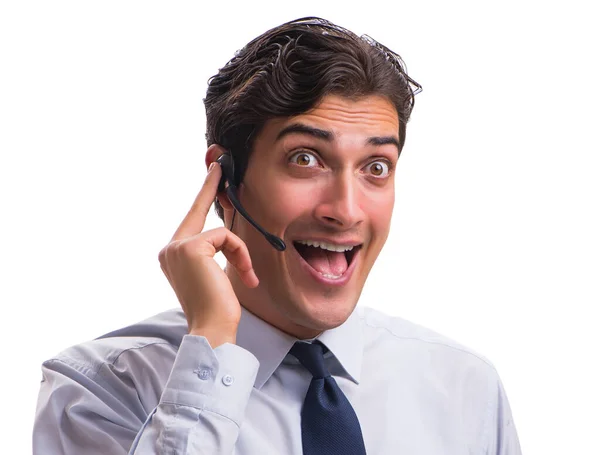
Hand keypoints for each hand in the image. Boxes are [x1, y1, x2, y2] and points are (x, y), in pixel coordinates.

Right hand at [158, 162, 258, 347]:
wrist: (213, 329)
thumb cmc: (217, 307)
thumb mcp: (216, 272)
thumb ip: (215, 249)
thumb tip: (227, 227)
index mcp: (173, 255)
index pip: (191, 219)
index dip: (203, 194)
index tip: (213, 173)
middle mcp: (169, 249)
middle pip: (198, 211)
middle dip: (210, 186)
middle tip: (219, 164)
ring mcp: (177, 247)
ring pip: (221, 232)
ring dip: (240, 254)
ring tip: (246, 277)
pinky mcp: (191, 247)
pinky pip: (227, 239)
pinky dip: (241, 256)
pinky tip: (244, 277)